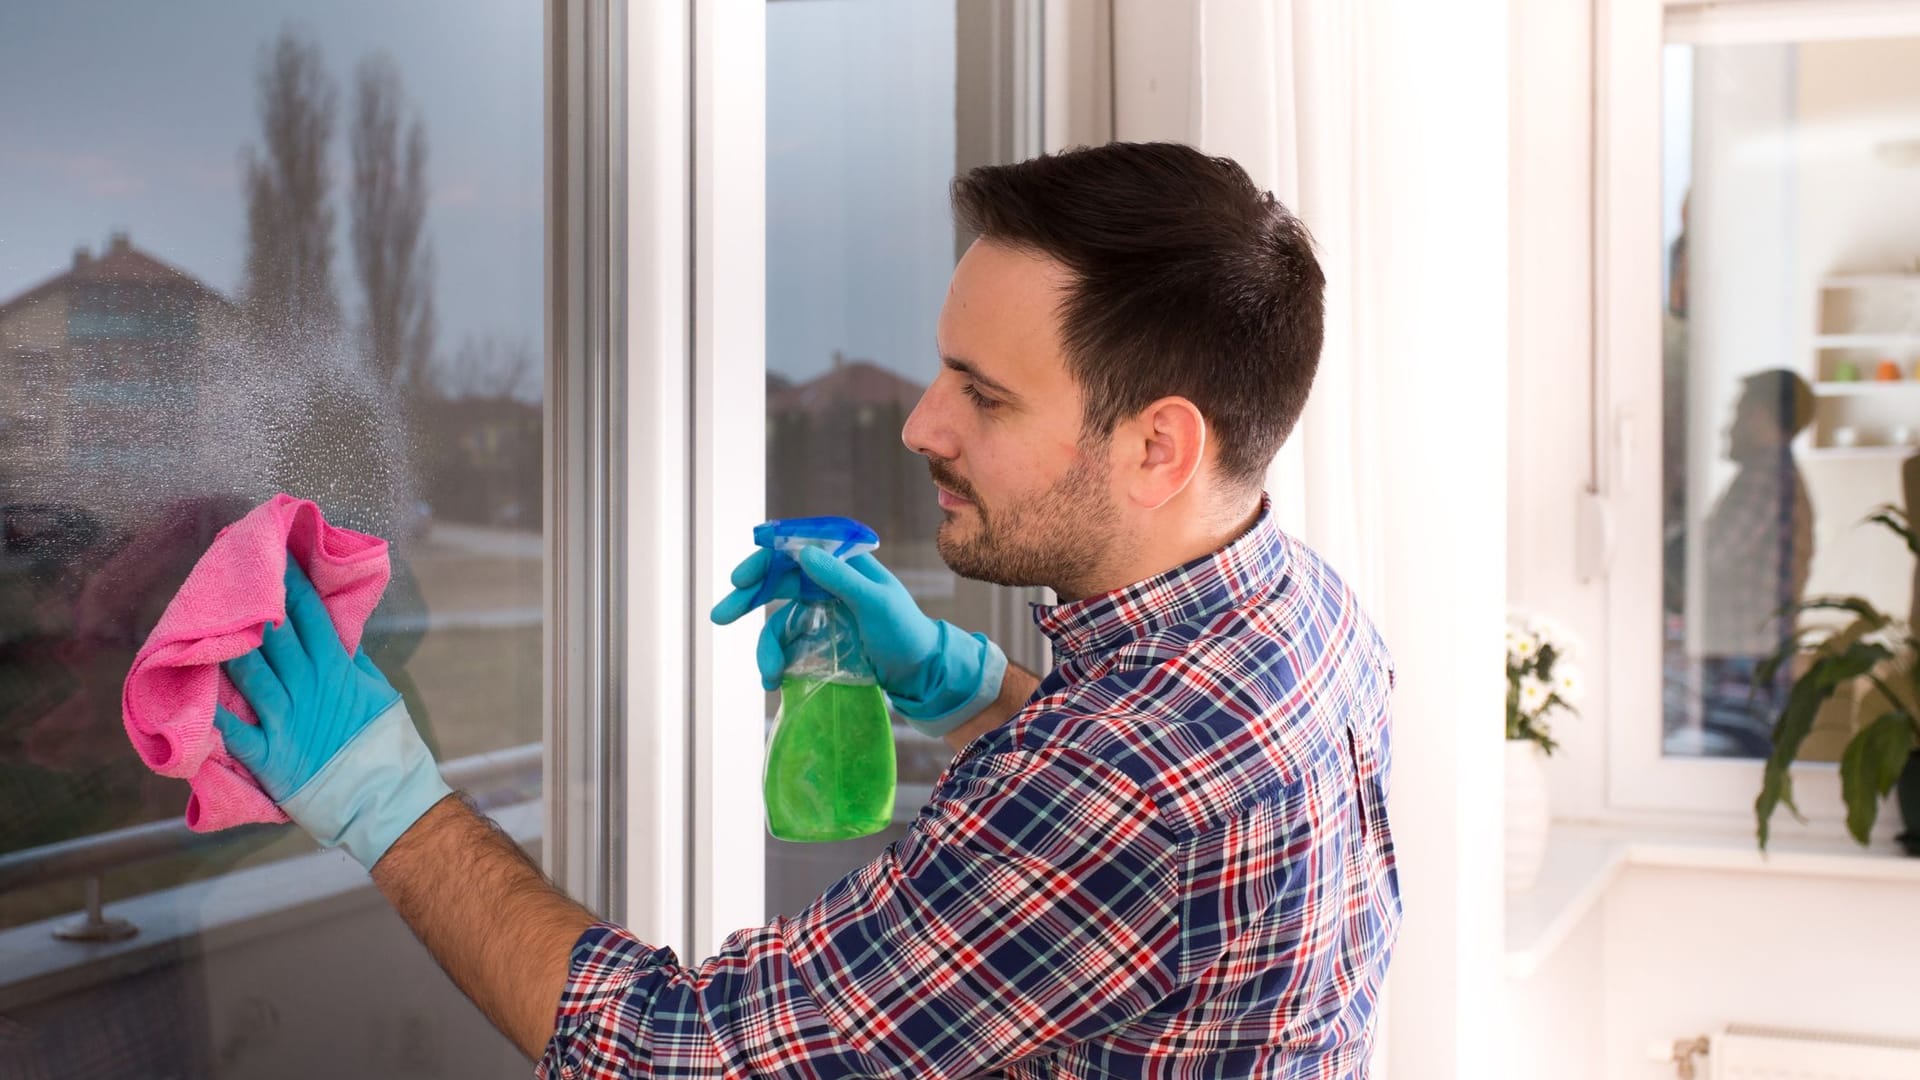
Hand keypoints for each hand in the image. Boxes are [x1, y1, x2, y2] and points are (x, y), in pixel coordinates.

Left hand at [214, 560, 449, 868]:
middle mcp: (307, 687)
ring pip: (249, 672)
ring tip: (206, 618)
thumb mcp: (378, 693)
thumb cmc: (383, 743)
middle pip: (275, 635)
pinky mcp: (268, 754)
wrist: (382, 796)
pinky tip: (188, 692)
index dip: (290, 582)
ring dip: (228, 646)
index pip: (309, 614)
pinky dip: (211, 713)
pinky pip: (232, 730)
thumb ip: (353, 663)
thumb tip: (337, 634)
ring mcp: (285, 719)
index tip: (274, 554)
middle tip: (231, 570)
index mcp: (336, 668)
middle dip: (254, 601)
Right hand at [710, 547, 1006, 735]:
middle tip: (720, 616)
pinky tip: (774, 679)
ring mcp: (819, 612)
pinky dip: (776, 660)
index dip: (764, 561)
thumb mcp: (875, 602)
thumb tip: (802, 553)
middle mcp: (826, 583)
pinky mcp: (818, 640)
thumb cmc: (905, 630)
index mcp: (841, 564)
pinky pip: (787, 645)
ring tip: (768, 674)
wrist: (920, 672)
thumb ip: (840, 578)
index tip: (741, 579)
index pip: (795, 551)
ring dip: (766, 646)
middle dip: (747, 599)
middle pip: (776, 583)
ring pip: (777, 620)